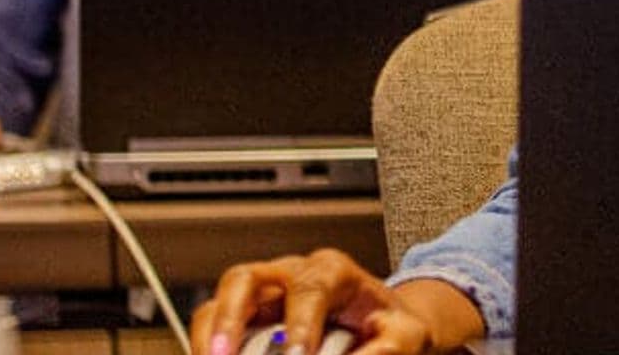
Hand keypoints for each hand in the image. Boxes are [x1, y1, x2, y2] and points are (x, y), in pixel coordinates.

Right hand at [189, 249, 482, 354]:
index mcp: (332, 271)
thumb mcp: (408, 334)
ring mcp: (264, 291)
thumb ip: (392, 346)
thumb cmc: (392, 326)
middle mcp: (290, 274)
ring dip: (210, 334)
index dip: (298, 326)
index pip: (308, 290)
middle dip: (229, 320)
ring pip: (222, 299)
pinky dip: (209, 343)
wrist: (385, 324)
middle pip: (245, 279)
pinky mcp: (248, 314)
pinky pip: (216, 322)